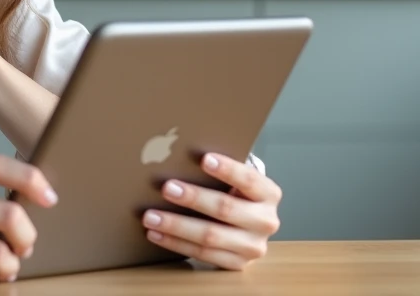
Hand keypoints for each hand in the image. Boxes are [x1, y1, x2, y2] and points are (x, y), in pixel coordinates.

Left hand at [142, 153, 281, 269]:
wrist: (248, 224)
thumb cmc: (233, 192)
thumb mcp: (234, 179)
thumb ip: (216, 169)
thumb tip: (175, 155)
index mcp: (268, 193)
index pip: (249, 179)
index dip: (227, 170)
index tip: (204, 159)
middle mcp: (266, 221)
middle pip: (225, 208)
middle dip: (193, 198)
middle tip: (166, 188)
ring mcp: (253, 246)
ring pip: (210, 236)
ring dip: (176, 225)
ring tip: (151, 216)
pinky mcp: (237, 263)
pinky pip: (202, 255)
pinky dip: (175, 244)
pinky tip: (156, 234)